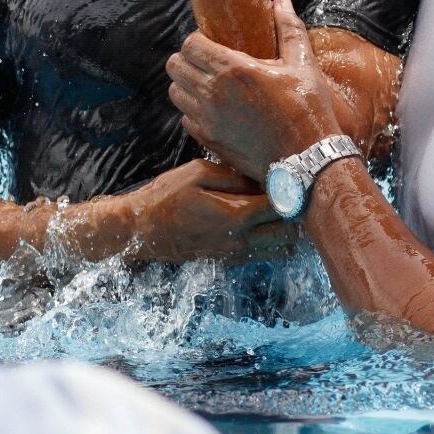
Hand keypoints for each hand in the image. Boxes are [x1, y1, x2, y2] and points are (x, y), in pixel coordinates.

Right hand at [129, 159, 296, 262]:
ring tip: (272, 209)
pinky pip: (263, 254)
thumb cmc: (167, 196)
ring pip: (280, 250)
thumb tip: (262, 178)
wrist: (142, 230)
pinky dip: (269, 240)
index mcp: (236, 216)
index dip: (289, 192)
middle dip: (291, 214)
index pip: (282, 208)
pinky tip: (256, 220)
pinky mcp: (229, 260)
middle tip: (283, 195)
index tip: (285, 179)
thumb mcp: (198, 172)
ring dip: (282, 230)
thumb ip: (234, 176)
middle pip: (288, 234)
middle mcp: (241, 240)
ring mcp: (236, 253)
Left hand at [167, 0, 343, 179]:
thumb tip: (282, 1)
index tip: (212, 42)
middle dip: (188, 59)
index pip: (190, 44)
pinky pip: (185, 119)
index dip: (198, 40)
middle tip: (207, 62)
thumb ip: (289, 28)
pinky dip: (193, 111)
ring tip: (209, 84)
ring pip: (175, 92)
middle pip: (175, 66)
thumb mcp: (303, 64)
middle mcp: (212, 93)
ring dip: (187, 84)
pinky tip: (214, 110)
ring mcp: (207, 119)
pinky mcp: (208, 139)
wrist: (306, 159)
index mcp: (233, 69)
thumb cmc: (307, 109)